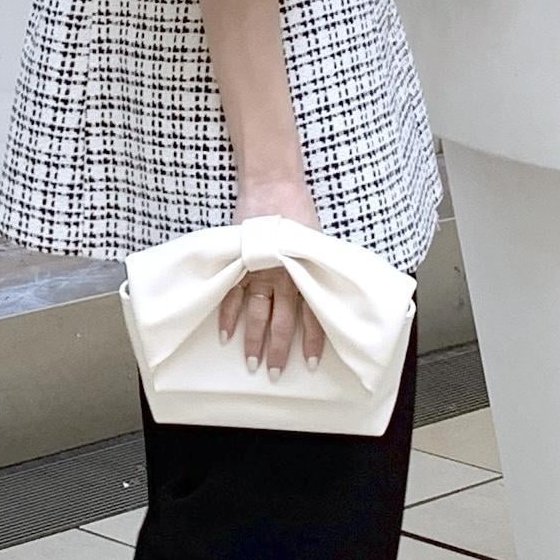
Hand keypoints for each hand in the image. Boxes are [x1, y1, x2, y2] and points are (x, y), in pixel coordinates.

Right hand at [221, 174, 327, 376]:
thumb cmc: (298, 209)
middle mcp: (284, 278)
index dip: (311, 342)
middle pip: (281, 322)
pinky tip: (225, 335)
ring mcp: (259, 272)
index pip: (311, 317)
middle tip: (274, 374)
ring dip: (252, 341)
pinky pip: (232, 296)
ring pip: (256, 315)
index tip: (309, 364)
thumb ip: (320, 269)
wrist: (273, 184)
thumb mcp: (318, 241)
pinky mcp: (239, 263)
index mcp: (306, 274)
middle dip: (277, 351)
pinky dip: (228, 316)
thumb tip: (333, 292)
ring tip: (250, 364)